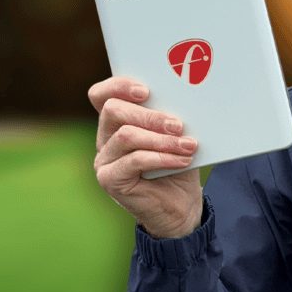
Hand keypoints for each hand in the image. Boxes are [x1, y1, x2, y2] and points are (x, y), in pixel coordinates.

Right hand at [89, 76, 203, 238]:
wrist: (181, 205)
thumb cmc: (178, 163)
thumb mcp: (175, 135)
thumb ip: (169, 117)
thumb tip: (184, 96)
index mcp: (117, 120)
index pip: (102, 95)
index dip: (119, 85)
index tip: (146, 90)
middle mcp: (105, 137)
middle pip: (114, 111)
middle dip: (149, 115)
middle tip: (178, 124)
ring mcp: (104, 159)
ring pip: (126, 135)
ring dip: (161, 139)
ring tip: (188, 145)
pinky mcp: (109, 179)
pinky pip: (134, 160)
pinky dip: (162, 158)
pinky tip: (183, 160)